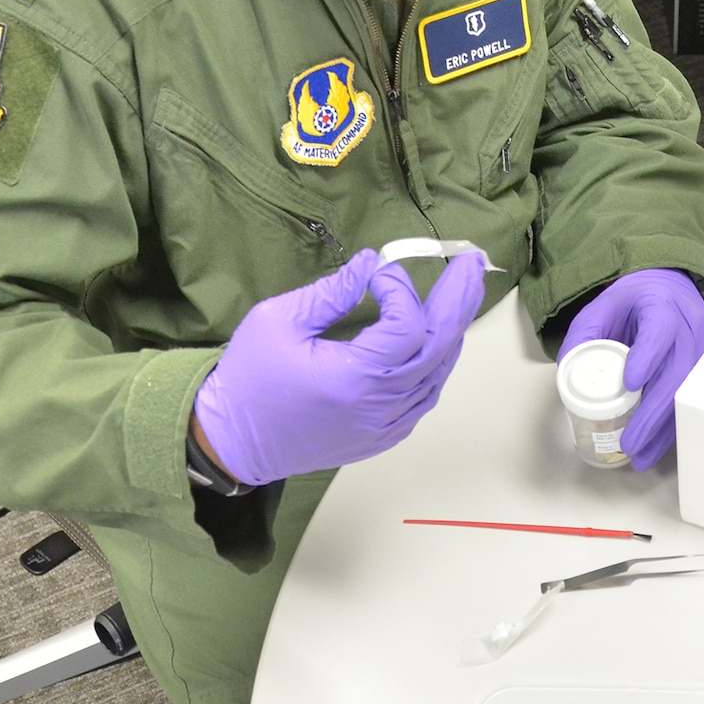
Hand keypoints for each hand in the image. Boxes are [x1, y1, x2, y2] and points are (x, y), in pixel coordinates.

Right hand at [192, 248, 485, 484]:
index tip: (379, 272)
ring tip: (461, 292)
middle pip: (438, 349)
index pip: (406, 327)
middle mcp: (378, 406)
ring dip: (451, 331)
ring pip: (437, 375)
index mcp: (353, 378)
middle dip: (458, 301)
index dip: (401, 290)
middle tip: (471, 263)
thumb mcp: (277, 321)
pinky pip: (424, 397)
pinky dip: (436, 363)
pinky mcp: (381, 437)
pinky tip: (438, 337)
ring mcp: (384, 426)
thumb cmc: (249, 377)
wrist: (231, 441)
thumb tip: (372, 262)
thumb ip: (331, 292)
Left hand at [559, 268, 703, 469]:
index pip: (659, 329)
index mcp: (661, 305)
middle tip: (630, 441)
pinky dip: (676, 426)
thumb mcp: (601, 308)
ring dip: (666, 429)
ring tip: (641, 456)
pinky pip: (696, 400)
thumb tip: (568, 374)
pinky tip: (657, 445)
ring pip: (691, 392)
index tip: (629, 383)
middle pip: (679, 371)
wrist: (671, 291)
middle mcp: (690, 325)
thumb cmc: (633, 302)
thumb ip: (583, 336)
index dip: (648, 356)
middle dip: (654, 412)